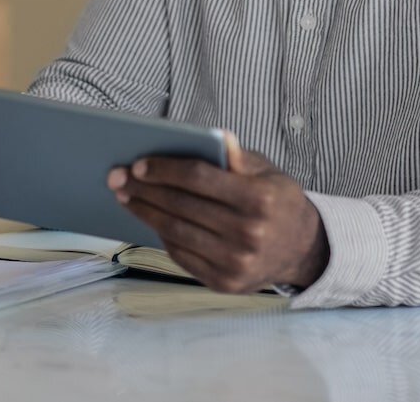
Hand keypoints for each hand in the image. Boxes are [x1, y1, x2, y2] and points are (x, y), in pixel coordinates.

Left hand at [108, 131, 328, 292]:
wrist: (301, 249)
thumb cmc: (276, 200)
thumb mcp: (266, 171)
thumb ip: (238, 157)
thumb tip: (218, 136)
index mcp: (259, 199)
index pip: (198, 178)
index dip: (164, 170)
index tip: (138, 164)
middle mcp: (249, 233)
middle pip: (181, 205)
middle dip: (144, 190)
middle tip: (118, 178)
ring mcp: (236, 262)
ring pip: (176, 231)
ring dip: (145, 212)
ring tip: (126, 197)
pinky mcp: (225, 283)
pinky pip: (182, 255)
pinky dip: (161, 235)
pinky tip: (149, 219)